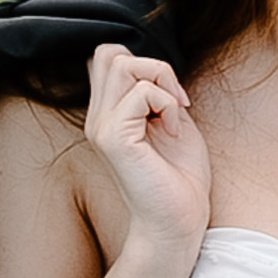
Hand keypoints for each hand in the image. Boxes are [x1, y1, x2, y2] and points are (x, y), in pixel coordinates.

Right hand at [71, 42, 212, 259]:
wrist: (178, 224)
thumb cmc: (180, 178)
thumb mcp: (170, 121)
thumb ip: (157, 93)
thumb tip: (155, 67)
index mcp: (108, 114)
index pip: (105, 57)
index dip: (140, 61)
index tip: (168, 95)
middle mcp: (98, 118)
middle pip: (110, 52)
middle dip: (153, 65)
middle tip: (174, 101)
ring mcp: (102, 128)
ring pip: (121, 63)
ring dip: (160, 80)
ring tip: (173, 114)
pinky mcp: (114, 139)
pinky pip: (141, 92)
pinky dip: (166, 104)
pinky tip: (172, 132)